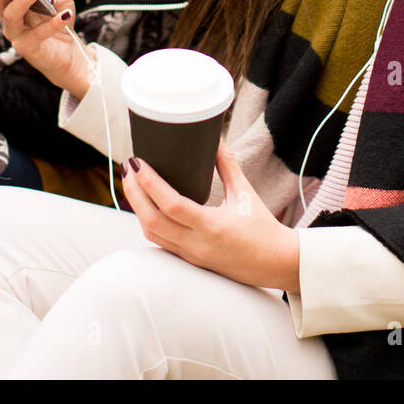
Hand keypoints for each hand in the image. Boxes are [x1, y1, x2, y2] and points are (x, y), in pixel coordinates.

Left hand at [121, 139, 301, 291]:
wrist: (275, 263)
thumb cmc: (263, 228)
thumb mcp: (246, 193)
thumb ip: (227, 166)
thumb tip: (214, 140)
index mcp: (212, 226)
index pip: (170, 205)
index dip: (149, 183)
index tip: (137, 162)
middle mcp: (196, 244)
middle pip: (152, 220)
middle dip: (134, 193)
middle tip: (127, 167)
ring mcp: (191, 255)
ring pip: (151, 233)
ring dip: (137, 208)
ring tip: (132, 182)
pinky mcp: (189, 260)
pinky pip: (160, 242)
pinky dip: (148, 222)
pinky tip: (145, 205)